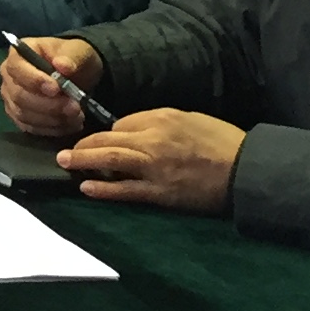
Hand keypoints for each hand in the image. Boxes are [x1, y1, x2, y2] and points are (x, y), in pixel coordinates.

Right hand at [0, 36, 104, 137]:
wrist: (78, 74)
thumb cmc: (73, 58)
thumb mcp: (78, 51)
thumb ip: (71, 57)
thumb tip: (62, 65)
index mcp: (18, 54)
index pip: (16, 68)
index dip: (34, 80)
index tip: (56, 89)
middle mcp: (8, 76)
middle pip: (19, 95)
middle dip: (48, 105)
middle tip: (74, 107)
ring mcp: (11, 98)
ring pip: (24, 114)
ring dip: (52, 119)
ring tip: (77, 117)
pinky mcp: (19, 116)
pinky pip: (30, 127)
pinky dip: (51, 129)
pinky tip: (70, 125)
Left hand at [60, 109, 244, 213]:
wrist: (244, 169)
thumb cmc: (221, 142)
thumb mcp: (190, 119)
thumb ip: (160, 122)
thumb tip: (136, 130)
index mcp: (161, 118)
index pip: (122, 123)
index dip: (108, 132)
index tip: (100, 140)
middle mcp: (153, 139)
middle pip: (108, 139)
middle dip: (84, 143)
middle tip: (66, 149)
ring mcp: (154, 167)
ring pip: (109, 160)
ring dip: (82, 160)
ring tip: (65, 162)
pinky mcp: (159, 192)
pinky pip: (124, 190)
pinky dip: (102, 188)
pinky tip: (86, 187)